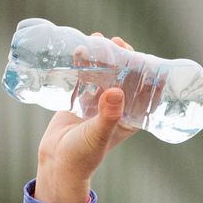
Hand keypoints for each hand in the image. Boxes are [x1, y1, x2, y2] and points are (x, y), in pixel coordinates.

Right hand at [36, 32, 146, 189]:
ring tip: (96, 39)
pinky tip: (80, 50)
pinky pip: (85, 78)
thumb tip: (116, 91)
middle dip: (122, 58)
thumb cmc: (82, 156)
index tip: (142, 56)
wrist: (56, 163)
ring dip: (102, 57)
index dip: (146, 73)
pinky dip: (83, 64)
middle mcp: (117, 108)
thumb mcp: (98, 135)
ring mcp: (98, 103)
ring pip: (104, 74)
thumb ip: (107, 115)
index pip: (144, 92)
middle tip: (116, 42)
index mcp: (130, 118)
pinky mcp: (80, 100)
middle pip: (124, 78)